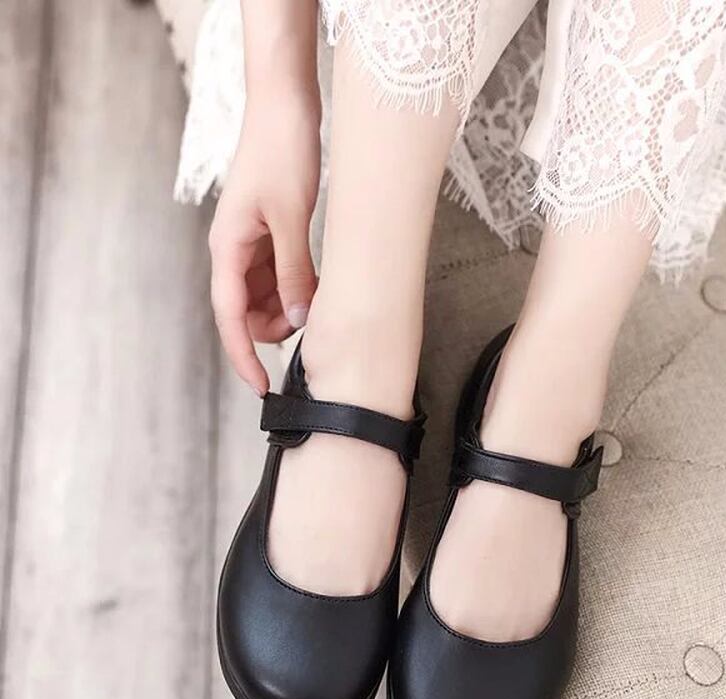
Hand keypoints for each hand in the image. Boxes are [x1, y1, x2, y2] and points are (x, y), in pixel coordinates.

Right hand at [208, 86, 320, 395]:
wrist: (284, 106)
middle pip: (246, 312)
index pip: (230, 318)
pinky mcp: (267, 234)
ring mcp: (250, 243)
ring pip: (263, 296)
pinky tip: (317, 282)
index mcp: (227, 248)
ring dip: (288, 307)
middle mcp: (233, 250)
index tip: (262, 388)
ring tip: (320, 297)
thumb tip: (299, 320)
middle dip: (274, 327)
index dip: (243, 356)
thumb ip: (293, 272)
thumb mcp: (291, 218)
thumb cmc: (281, 152)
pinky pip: (276, 275)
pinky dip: (295, 285)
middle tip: (311, 322)